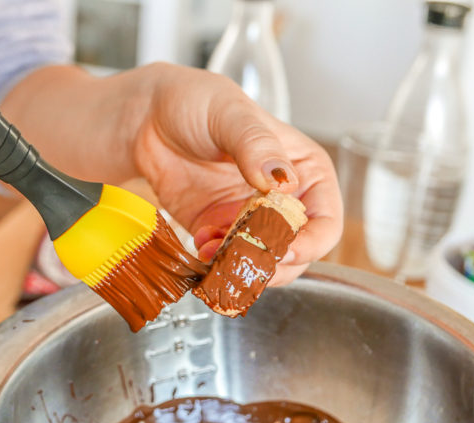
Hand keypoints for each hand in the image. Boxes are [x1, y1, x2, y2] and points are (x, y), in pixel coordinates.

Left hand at [132, 64, 342, 284]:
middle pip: (297, 252)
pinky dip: (216, 264)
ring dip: (244, 267)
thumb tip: (280, 180)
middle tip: (246, 258)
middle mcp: (282, 201)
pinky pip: (226, 261)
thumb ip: (256, 145)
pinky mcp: (217, 232)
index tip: (286, 249)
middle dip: (275, 263)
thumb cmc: (197, 102)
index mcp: (303, 170)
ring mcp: (249, 220)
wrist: (148, 118)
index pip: (325, 221)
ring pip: (263, 263)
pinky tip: (200, 246)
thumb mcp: (230, 114)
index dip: (311, 242)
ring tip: (217, 253)